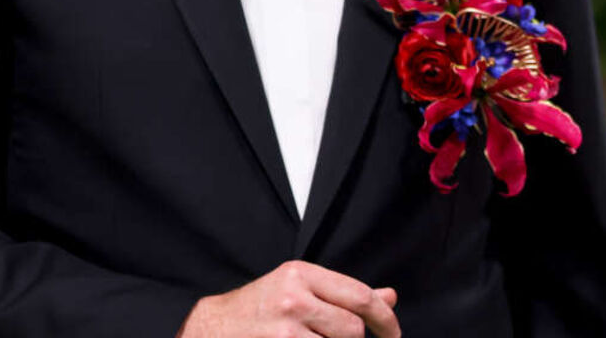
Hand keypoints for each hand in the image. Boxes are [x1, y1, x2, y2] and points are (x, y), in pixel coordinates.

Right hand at [177, 261, 399, 337]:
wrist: (212, 329)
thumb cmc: (261, 308)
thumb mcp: (300, 289)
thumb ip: (344, 294)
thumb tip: (390, 297)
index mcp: (302, 274)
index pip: (361, 296)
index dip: (386, 318)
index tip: (393, 333)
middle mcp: (293, 298)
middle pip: (352, 329)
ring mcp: (284, 330)